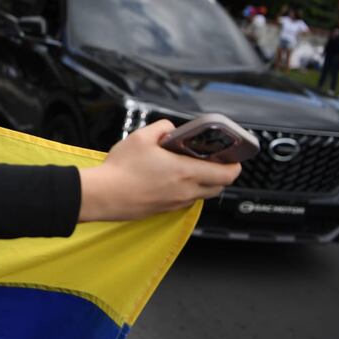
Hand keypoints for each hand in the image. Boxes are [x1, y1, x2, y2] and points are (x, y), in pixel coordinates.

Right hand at [77, 120, 241, 221]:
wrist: (104, 195)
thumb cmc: (122, 169)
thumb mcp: (141, 137)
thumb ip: (163, 128)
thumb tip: (171, 131)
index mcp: (186, 171)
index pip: (227, 174)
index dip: (234, 165)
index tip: (232, 156)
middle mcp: (186, 190)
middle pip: (218, 187)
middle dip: (220, 173)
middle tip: (209, 160)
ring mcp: (175, 203)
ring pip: (201, 194)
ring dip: (202, 182)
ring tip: (186, 168)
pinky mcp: (164, 210)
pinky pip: (184, 200)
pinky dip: (185, 190)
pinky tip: (168, 179)